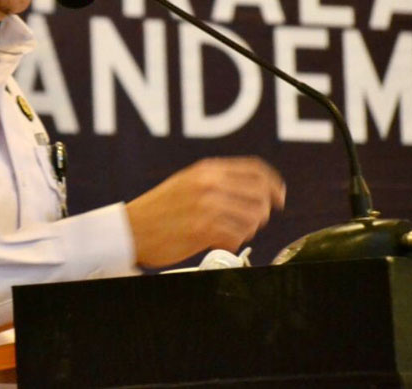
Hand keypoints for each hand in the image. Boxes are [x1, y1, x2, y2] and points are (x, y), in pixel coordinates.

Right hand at [124, 157, 285, 268]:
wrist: (131, 229)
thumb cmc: (158, 210)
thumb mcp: (187, 183)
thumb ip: (217, 182)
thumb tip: (255, 191)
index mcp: (206, 170)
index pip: (256, 170)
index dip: (274, 184)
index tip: (279, 196)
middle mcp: (209, 184)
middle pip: (260, 194)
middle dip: (264, 209)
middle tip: (257, 220)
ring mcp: (207, 206)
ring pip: (254, 216)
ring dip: (249, 228)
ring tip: (234, 232)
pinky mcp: (204, 229)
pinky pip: (238, 235)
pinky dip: (235, 241)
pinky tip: (222, 241)